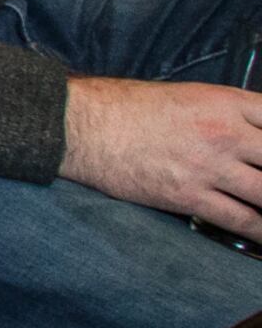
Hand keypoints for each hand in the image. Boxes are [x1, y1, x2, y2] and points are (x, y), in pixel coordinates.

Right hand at [61, 74, 261, 234]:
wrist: (83, 126)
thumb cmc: (126, 106)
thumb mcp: (186, 95)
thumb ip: (226, 112)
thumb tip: (253, 133)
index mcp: (225, 102)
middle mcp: (226, 133)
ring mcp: (210, 167)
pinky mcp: (189, 196)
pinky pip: (241, 220)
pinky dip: (261, 232)